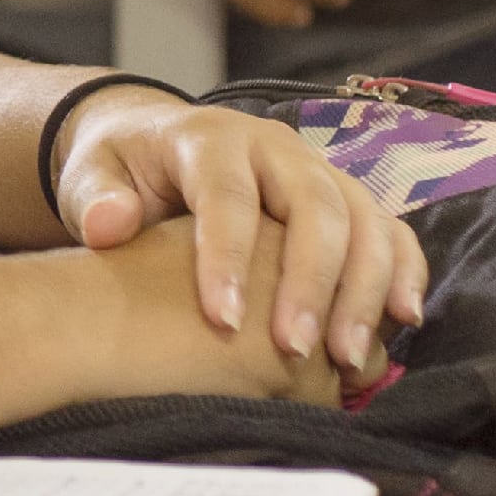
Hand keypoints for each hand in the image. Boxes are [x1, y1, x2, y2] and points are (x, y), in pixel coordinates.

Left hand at [55, 86, 425, 374]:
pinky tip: (402, 321)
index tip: (225, 320)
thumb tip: (108, 225)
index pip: (228, 194)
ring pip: (363, 220)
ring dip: (363, 288)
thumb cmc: (120, 170)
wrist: (153, 144)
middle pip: (314, 206)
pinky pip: (389, 229)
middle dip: (311, 281)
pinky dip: (404, 270)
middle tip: (294, 350)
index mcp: (210, 139)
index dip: (229, 257)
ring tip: (346, 357)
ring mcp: (319, 171)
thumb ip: (95, 198)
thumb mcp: (91, 175)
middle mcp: (276, 148)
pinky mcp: (345, 199)